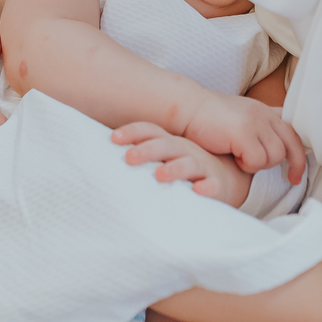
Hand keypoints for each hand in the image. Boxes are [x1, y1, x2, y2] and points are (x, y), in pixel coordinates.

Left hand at [111, 122, 250, 205]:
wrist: (222, 181)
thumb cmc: (184, 169)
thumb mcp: (162, 159)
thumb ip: (139, 158)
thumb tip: (99, 163)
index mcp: (170, 143)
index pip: (150, 131)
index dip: (132, 132)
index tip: (113, 138)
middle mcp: (186, 151)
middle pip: (166, 145)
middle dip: (147, 150)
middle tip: (130, 158)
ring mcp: (202, 167)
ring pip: (188, 164)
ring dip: (174, 168)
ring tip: (160, 175)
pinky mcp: (217, 185)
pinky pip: (213, 186)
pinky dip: (207, 187)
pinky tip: (199, 191)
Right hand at [182, 91, 305, 182]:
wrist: (186, 109)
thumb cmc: (207, 119)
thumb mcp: (239, 117)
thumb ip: (257, 128)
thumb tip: (271, 151)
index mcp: (264, 111)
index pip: (293, 131)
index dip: (299, 153)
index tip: (296, 173)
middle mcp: (263, 115)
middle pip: (290, 145)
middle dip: (291, 164)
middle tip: (290, 179)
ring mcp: (255, 123)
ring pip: (275, 156)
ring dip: (259, 164)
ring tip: (240, 159)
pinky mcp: (244, 134)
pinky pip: (257, 161)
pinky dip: (246, 165)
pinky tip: (233, 158)